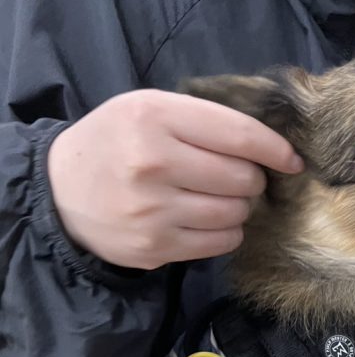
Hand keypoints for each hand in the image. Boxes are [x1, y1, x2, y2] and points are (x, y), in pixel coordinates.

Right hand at [47, 90, 303, 268]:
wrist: (60, 192)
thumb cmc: (114, 144)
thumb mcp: (146, 109)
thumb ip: (201, 119)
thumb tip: (268, 144)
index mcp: (154, 117)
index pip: (238, 135)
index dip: (275, 149)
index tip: (292, 160)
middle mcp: (154, 163)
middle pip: (242, 178)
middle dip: (251, 179)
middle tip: (236, 178)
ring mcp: (155, 210)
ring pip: (235, 213)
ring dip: (239, 207)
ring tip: (218, 199)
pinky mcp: (156, 246)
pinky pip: (220, 242)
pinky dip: (226, 232)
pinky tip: (209, 222)